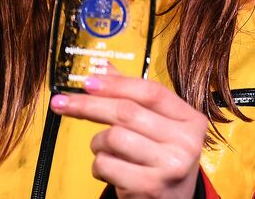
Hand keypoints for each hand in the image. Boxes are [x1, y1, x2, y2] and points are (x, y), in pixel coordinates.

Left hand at [51, 74, 207, 198]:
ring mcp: (170, 165)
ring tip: (104, 150)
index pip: (152, 93)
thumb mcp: (158, 129)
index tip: (87, 81)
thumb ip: (134, 98)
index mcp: (192, 120)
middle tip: (62, 102)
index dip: (117, 84)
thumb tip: (103, 68)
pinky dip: (98, 165)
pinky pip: (106, 164)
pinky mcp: (149, 186)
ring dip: (98, 143)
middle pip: (127, 112)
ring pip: (113, 138)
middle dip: (89, 105)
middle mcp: (186, 141)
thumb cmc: (161, 161)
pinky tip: (110, 170)